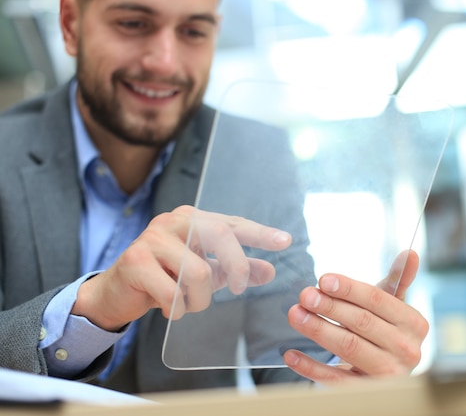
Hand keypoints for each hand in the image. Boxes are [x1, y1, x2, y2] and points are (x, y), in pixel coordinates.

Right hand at [71, 205, 291, 330]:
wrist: (117, 293)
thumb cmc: (165, 279)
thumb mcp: (205, 274)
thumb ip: (234, 270)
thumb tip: (269, 271)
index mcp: (193, 219)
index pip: (233, 223)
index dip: (260, 233)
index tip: (285, 242)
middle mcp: (173, 221)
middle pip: (220, 235)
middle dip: (237, 266)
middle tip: (239, 289)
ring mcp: (152, 237)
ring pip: (198, 272)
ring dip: (199, 300)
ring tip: (187, 304)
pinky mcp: (135, 260)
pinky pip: (172, 293)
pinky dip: (177, 309)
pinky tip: (168, 308)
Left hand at [284, 250, 427, 383]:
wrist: (387, 372)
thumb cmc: (386, 331)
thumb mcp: (393, 306)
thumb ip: (398, 280)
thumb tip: (411, 253)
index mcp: (413, 323)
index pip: (377, 300)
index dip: (349, 289)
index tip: (323, 279)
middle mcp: (406, 349)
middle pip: (362, 322)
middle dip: (330, 307)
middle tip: (305, 295)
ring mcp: (388, 373)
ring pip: (349, 347)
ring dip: (318, 329)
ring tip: (295, 315)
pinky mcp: (366, 391)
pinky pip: (335, 379)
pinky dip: (312, 367)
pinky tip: (292, 354)